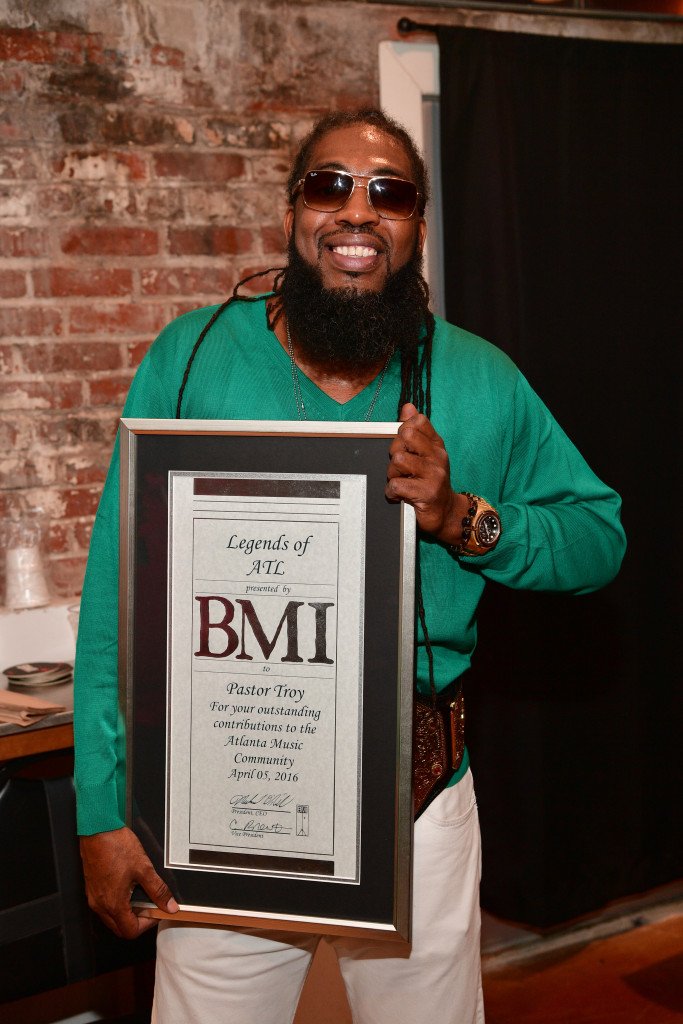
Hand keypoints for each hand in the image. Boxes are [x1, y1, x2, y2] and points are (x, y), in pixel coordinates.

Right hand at [79, 825, 178, 939]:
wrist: (97, 829)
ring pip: (111, 917)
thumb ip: (158, 890)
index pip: (130, 931)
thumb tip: (169, 905)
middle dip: (137, 920)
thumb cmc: (116, 846)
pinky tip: (128, 885)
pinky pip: (105, 904)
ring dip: (127, 912)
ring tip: (140, 892)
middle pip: (120, 928)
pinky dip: (117, 902)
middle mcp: (100, 904)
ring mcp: (94, 897)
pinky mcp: (91, 887)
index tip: (156, 911)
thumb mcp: (144, 868)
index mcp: (113, 903)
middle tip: (150, 904)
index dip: (147, 924)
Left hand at [386, 403, 466, 544]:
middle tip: (400, 466)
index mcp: (436, 445)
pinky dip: (391, 491)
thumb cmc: (431, 482)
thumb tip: (408, 407)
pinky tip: (398, 495)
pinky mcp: (426, 493)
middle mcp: (437, 457)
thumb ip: (416, 430)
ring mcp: (434, 475)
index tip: (405, 446)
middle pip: (405, 436)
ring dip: (392, 473)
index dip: (404, 430)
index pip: (418, 421)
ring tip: (400, 481)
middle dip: (394, 451)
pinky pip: (396, 484)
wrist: (446, 513)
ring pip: (398, 459)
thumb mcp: (427, 454)